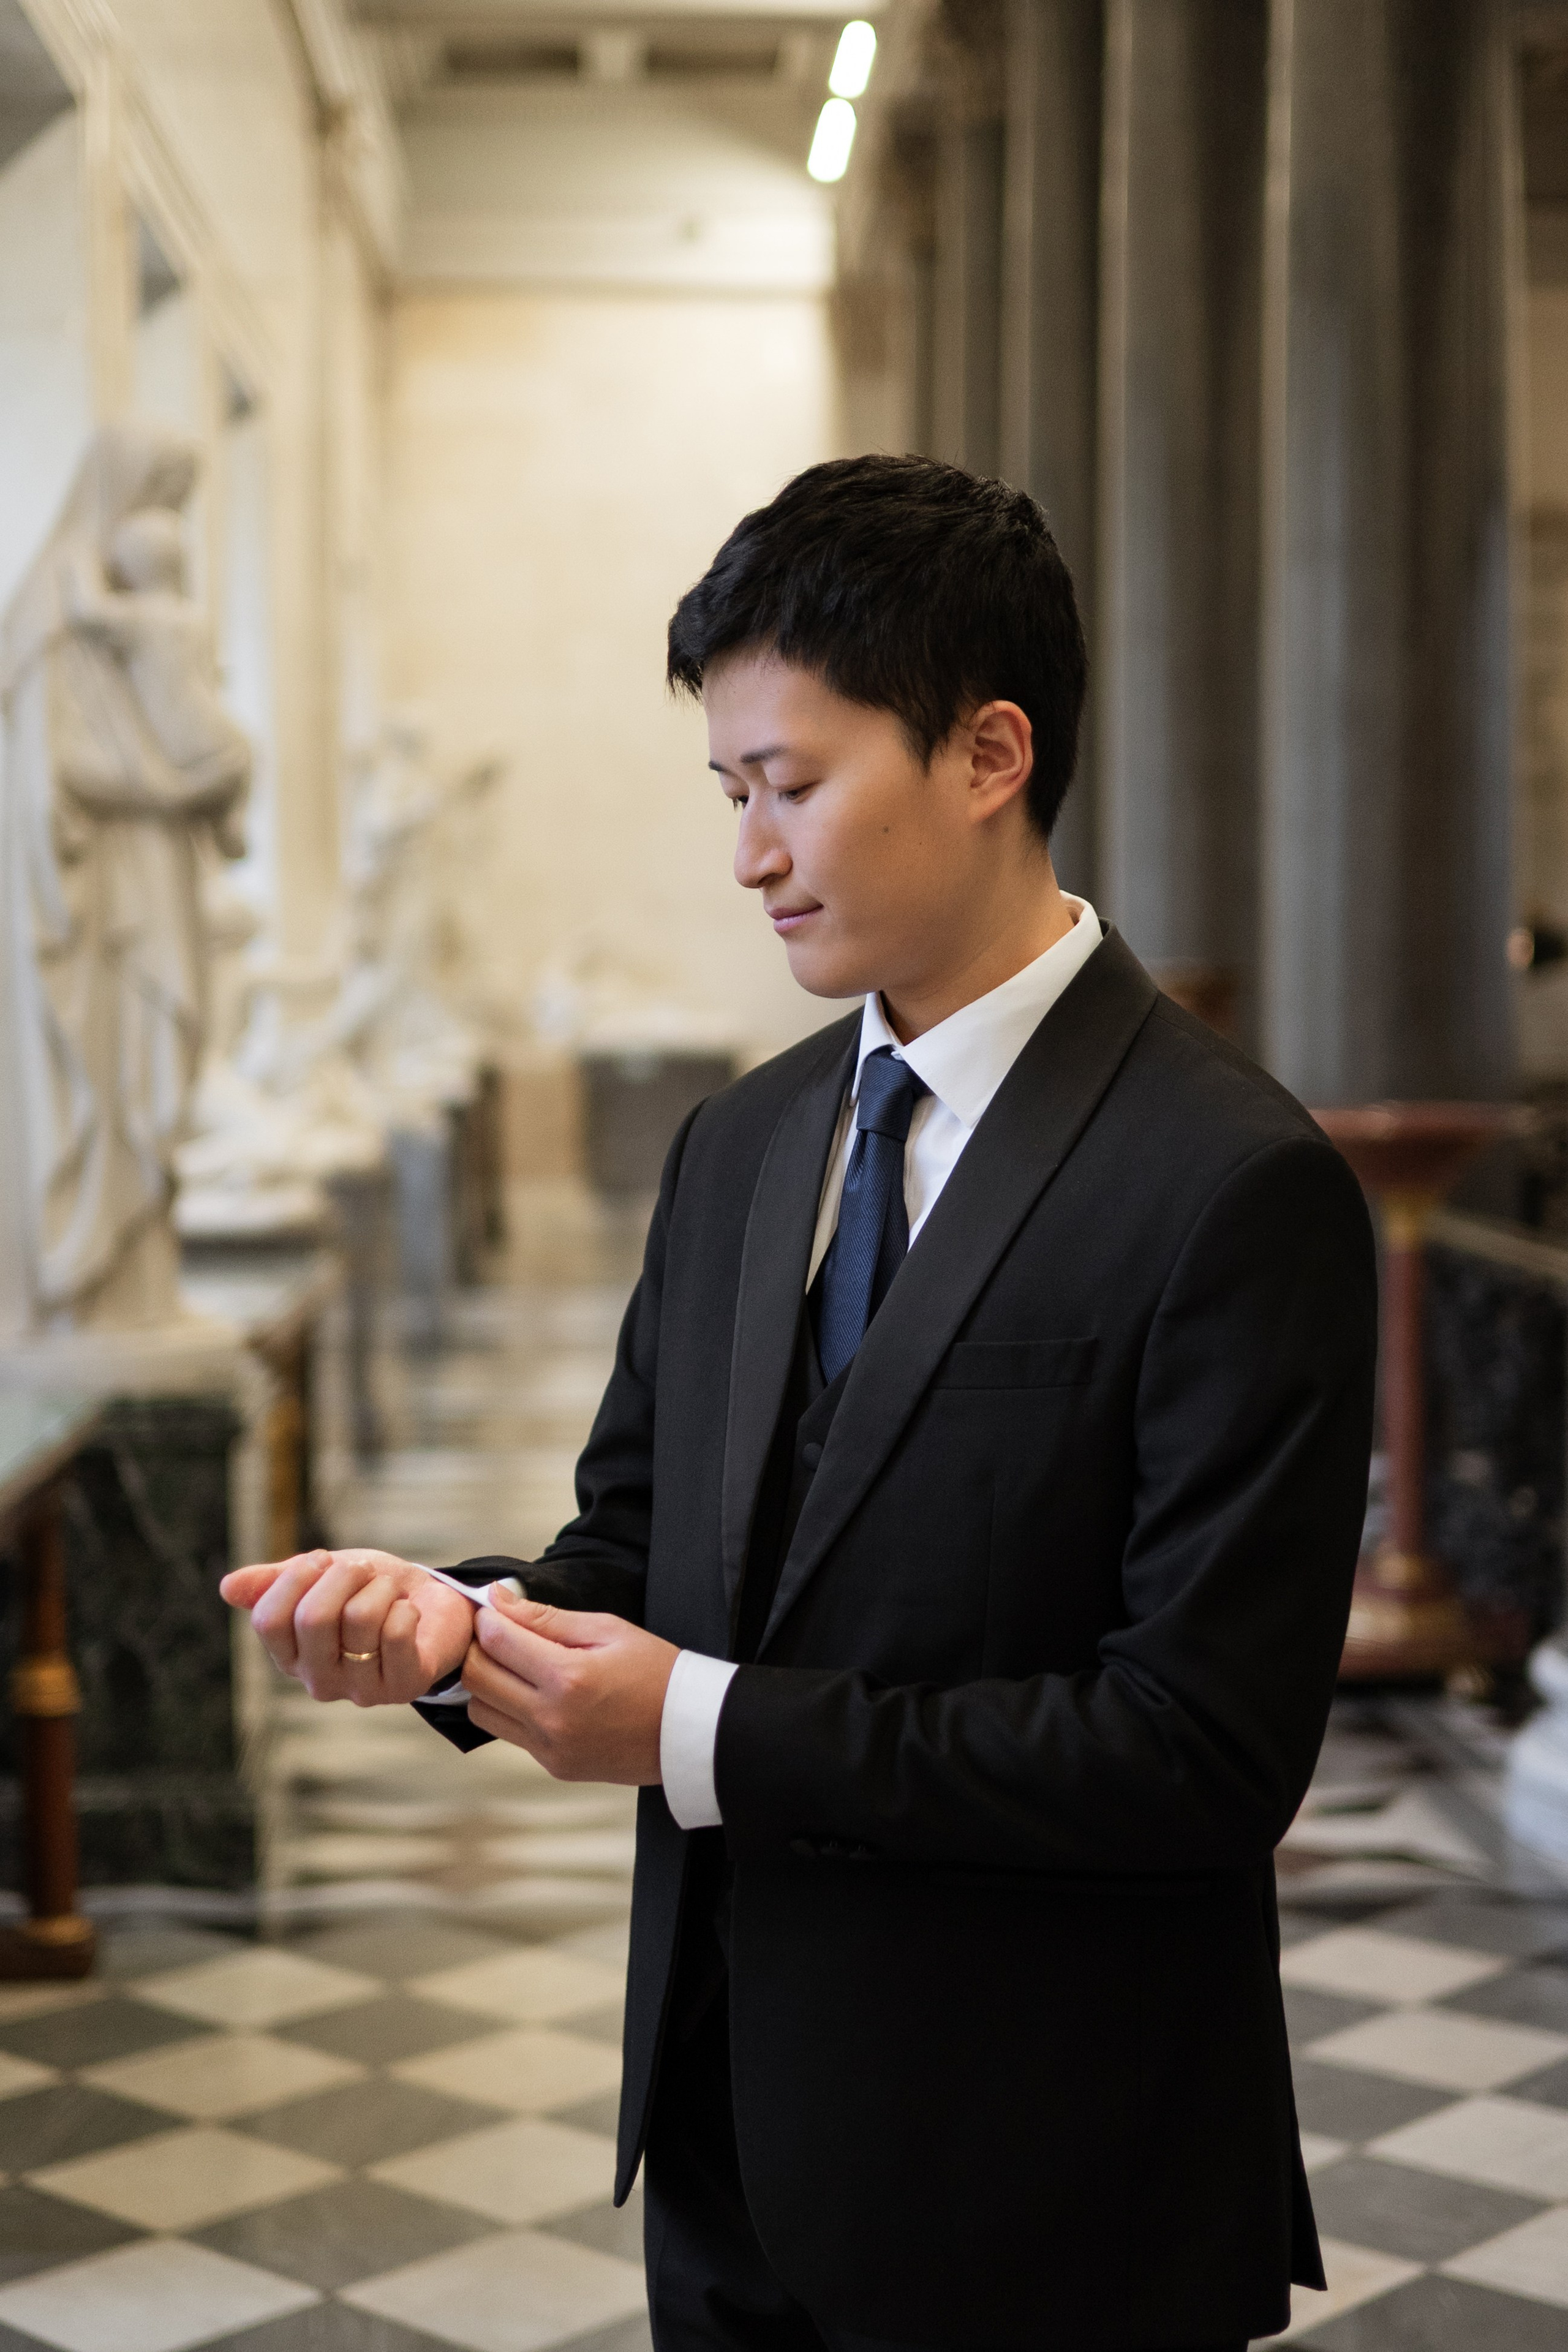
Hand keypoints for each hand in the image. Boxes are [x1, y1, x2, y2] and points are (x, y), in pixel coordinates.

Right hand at [220, 1549, 474, 1705]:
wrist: (432, 1601)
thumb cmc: (369, 1589)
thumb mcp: (322, 1574)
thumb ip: (276, 1581)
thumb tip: (227, 1588)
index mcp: (290, 1655)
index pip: (269, 1620)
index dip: (296, 1577)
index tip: (321, 1559)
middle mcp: (318, 1680)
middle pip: (312, 1618)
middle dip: (342, 1576)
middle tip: (362, 1571)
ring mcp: (359, 1689)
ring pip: (360, 1618)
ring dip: (380, 1588)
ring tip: (387, 1591)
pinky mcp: (402, 1686)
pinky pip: (396, 1632)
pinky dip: (406, 1607)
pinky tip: (408, 1613)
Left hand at [461, 1590, 677, 1783]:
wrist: (689, 1731)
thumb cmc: (657, 1673)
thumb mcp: (608, 1629)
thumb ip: (548, 1617)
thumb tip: (499, 1599)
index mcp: (568, 1677)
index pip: (496, 1642)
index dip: (487, 1619)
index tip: (493, 1609)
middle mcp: (551, 1718)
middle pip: (476, 1679)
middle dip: (477, 1649)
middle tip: (497, 1634)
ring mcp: (550, 1748)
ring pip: (481, 1711)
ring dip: (488, 1683)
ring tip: (516, 1665)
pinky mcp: (554, 1766)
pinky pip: (510, 1734)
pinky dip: (512, 1710)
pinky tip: (538, 1694)